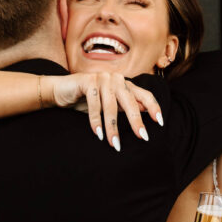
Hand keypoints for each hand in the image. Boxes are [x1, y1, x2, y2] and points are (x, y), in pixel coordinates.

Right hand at [47, 72, 161, 149]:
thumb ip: (127, 107)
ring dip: (112, 127)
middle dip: (136, 121)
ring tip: (114, 143)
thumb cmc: (87, 100)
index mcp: (125, 84)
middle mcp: (116, 79)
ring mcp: (102, 78)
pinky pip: (94, 104)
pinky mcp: (87, 81)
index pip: (144, 95)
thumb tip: (147, 111)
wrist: (61, 91)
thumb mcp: (110, 105)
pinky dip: (96, 121)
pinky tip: (98, 134)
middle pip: (130, 102)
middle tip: (142, 137)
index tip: (160, 122)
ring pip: (111, 106)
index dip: (153, 107)